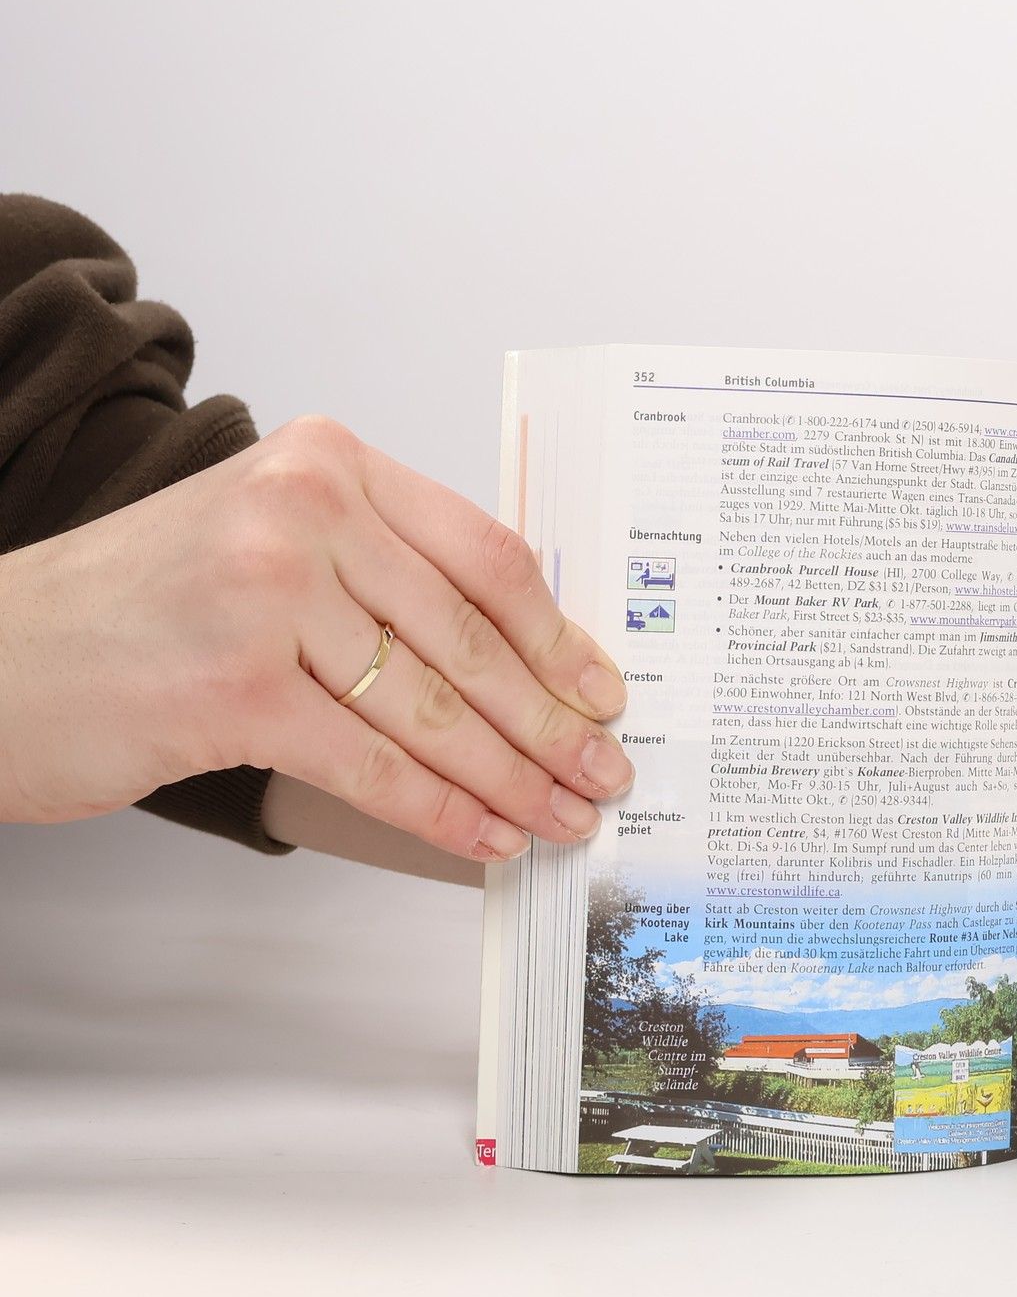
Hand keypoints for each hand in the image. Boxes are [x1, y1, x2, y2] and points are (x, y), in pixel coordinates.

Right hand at [0, 415, 632, 861]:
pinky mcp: (235, 690)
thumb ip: (377, 565)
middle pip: (469, 634)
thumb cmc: (135, 605)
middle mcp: (305, 510)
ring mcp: (269, 595)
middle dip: (551, 717)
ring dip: (512, 773)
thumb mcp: (265, 536)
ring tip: (560, 814)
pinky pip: (374, 763)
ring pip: (432, 705)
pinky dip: (441, 809)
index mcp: (329, 460)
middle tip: (602, 768)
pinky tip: (486, 835)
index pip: (484, 553)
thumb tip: (514, 652)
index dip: (556, 633)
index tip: (600, 686)